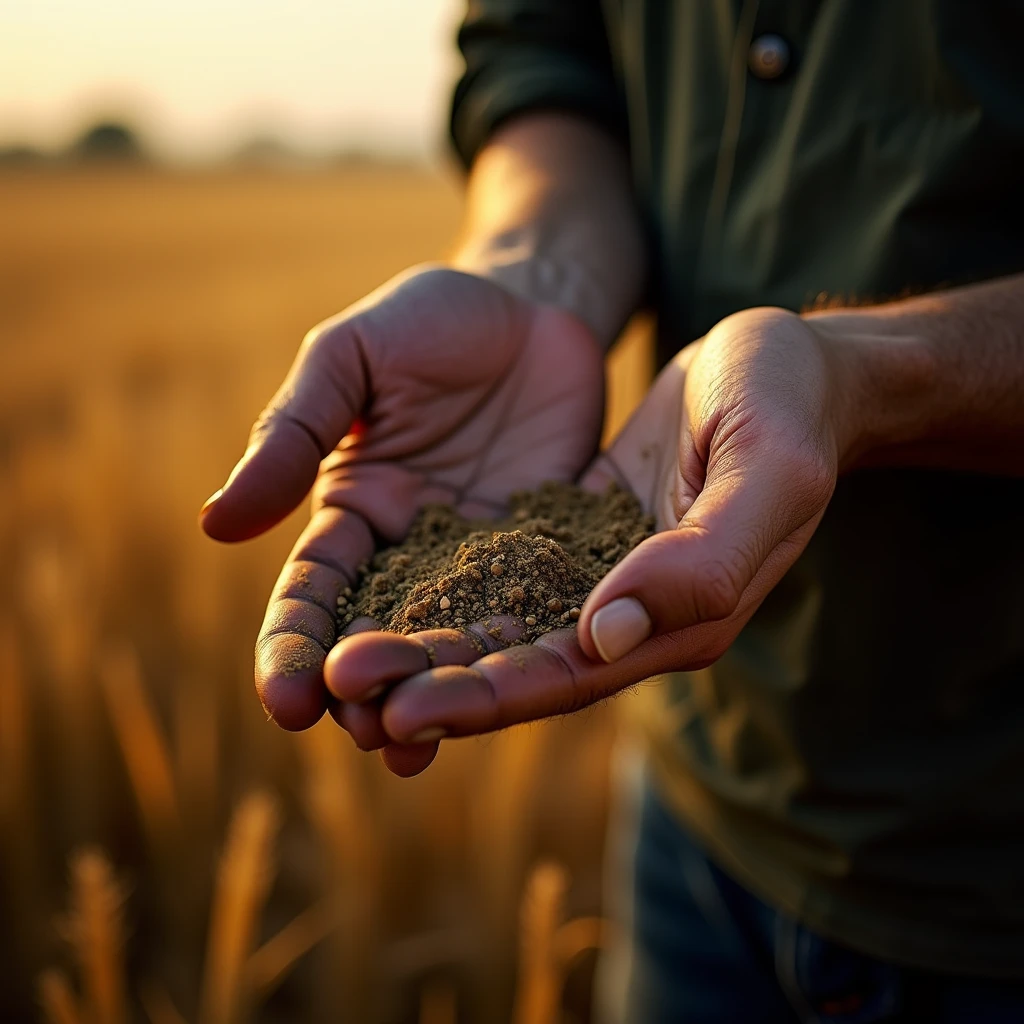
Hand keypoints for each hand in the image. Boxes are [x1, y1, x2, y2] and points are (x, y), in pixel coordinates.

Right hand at [200, 266, 603, 773]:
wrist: (533, 309)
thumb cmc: (430, 321)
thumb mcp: (349, 359)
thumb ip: (293, 433)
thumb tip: (215, 525)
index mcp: (354, 509)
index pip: (312, 591)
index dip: (292, 645)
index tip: (284, 700)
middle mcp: (414, 551)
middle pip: (380, 636)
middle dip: (363, 687)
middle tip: (359, 731)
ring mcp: (483, 561)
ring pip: (452, 642)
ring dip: (432, 696)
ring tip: (413, 750)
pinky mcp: (549, 555)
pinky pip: (534, 612)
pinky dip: (518, 658)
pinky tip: (512, 701)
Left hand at [330, 307, 844, 772]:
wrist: (780, 364)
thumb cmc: (785, 405)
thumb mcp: (768, 471)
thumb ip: (704, 560)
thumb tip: (606, 635)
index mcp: (683, 618)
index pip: (571, 676)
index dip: (489, 699)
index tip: (405, 711)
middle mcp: (633, 615)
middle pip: (519, 665)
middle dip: (433, 683)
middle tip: (343, 692)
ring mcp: (600, 576)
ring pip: (498, 625)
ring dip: (423, 646)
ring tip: (339, 660)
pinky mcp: (572, 534)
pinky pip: (499, 570)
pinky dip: (443, 587)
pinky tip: (381, 593)